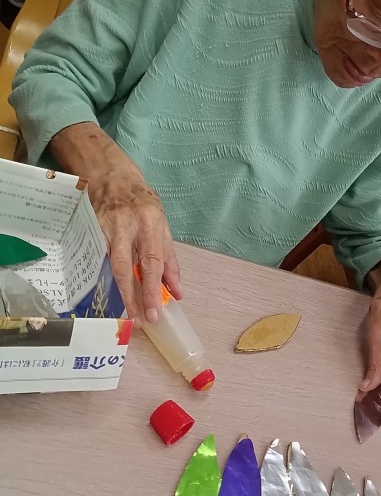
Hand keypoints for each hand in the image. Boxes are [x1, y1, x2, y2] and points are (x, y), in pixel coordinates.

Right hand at [50, 123, 180, 321]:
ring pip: (108, 265)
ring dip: (116, 292)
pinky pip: (94, 258)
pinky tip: (104, 295)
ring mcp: (104, 227)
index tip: (155, 312)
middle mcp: (126, 225)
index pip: (152, 261)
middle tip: (139, 321)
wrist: (110, 175)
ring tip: (124, 315)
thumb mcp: (163, 225)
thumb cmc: (142, 202)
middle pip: (126, 266)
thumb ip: (170, 259)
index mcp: (150, 223)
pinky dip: (100, 278)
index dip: (153, 289)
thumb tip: (177, 291)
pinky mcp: (88, 230)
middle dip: (133, 296)